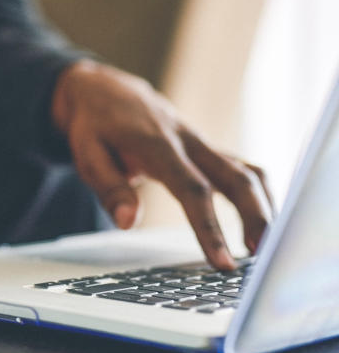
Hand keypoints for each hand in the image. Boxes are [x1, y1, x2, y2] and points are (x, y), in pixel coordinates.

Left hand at [52, 60, 274, 268]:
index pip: (192, 189)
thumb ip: (109, 188)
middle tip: (262, 256)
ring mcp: (201, 143)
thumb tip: (128, 223)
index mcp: (157, 144)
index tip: (222, 261)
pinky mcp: (206, 148)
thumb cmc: (94, 125)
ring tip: (264, 247)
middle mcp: (187, 141)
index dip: (209, 227)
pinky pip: (242, 169)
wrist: (103, 91)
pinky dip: (257, 195)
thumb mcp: (87, 154)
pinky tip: (262, 222)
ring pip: (246, 171)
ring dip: (263, 207)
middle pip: (236, 177)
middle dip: (255, 217)